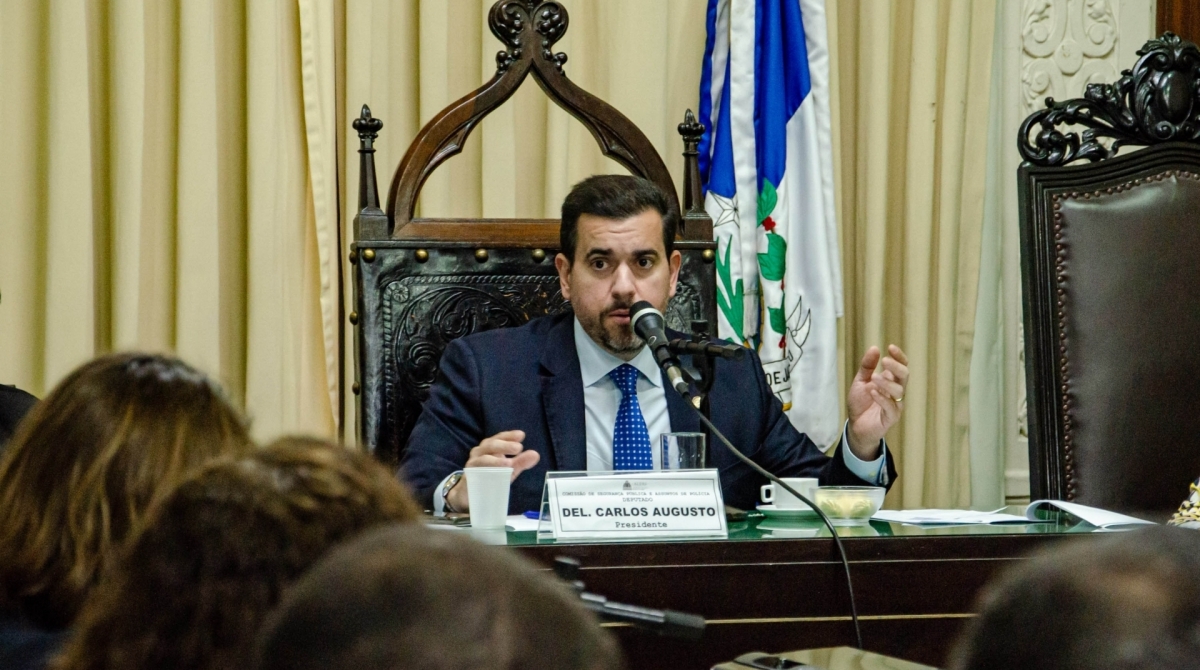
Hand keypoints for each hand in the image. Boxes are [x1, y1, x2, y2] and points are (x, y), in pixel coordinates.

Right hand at [445, 430, 539, 511]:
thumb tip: (536, 454)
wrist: (471, 494)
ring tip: (509, 463)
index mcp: (491, 447)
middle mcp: (481, 451)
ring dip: (496, 459)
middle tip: (518, 448)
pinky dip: (485, 471)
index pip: (500, 438)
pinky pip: (476, 469)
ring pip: (483, 456)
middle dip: (505, 445)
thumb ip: (521, 462)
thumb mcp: (508, 470)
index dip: (509, 436)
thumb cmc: (491, 477)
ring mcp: (473, 461)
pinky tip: (495, 472)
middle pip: (491, 444)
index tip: (521, 435)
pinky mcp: (469, 473)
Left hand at [846, 345, 908, 459]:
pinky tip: (873, 392)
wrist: (855, 426)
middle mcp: (896, 392)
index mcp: (891, 381)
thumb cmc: (861, 403)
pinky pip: (891, 407)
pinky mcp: (890, 418)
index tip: (890, 347)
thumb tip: (874, 347)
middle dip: (896, 367)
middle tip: (885, 361)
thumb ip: (867, 366)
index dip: (899, 357)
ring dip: (887, 383)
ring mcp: (895, 405)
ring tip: (874, 378)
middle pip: (904, 376)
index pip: (901, 366)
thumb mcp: (860, 381)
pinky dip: (883, 399)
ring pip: (899, 391)